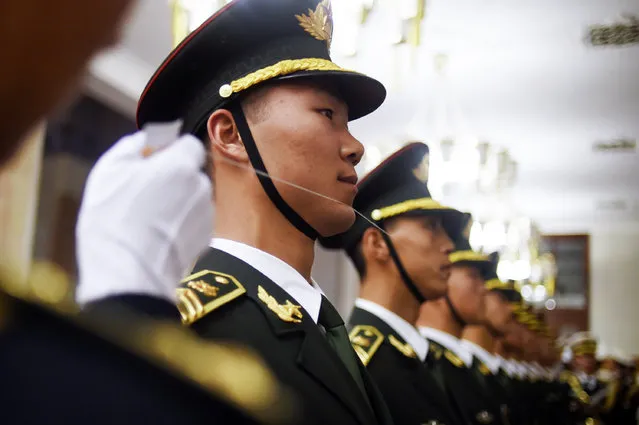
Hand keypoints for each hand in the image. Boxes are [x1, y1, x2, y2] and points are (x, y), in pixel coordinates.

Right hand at [75, 124, 212, 305]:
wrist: (130, 273)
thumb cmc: (114, 220)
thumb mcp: (109, 171)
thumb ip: (132, 146)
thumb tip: (146, 139)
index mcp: (181, 164)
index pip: (189, 144)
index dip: (171, 150)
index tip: (153, 160)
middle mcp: (201, 186)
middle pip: (191, 172)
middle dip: (173, 178)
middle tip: (144, 193)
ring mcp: (206, 214)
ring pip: (193, 198)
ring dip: (177, 202)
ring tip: (147, 219)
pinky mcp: (205, 239)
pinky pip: (193, 222)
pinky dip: (180, 225)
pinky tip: (157, 236)